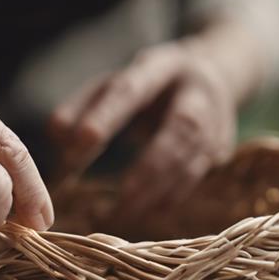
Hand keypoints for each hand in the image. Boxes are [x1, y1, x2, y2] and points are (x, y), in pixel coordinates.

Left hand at [50, 41, 237, 214]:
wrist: (212, 74)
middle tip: (121, 197)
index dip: (108, 114)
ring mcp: (218, 120)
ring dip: (161, 189)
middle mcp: (196, 91)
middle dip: (151, 165)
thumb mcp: (114, 83)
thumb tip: (55, 135)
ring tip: (125, 214)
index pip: (132, 89)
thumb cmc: (147, 85)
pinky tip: (149, 213)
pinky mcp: (223, 146)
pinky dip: (173, 198)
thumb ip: (82, 107)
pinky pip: (199, 177)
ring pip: (194, 158)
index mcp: (161, 66)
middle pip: (180, 128)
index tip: (82, 141)